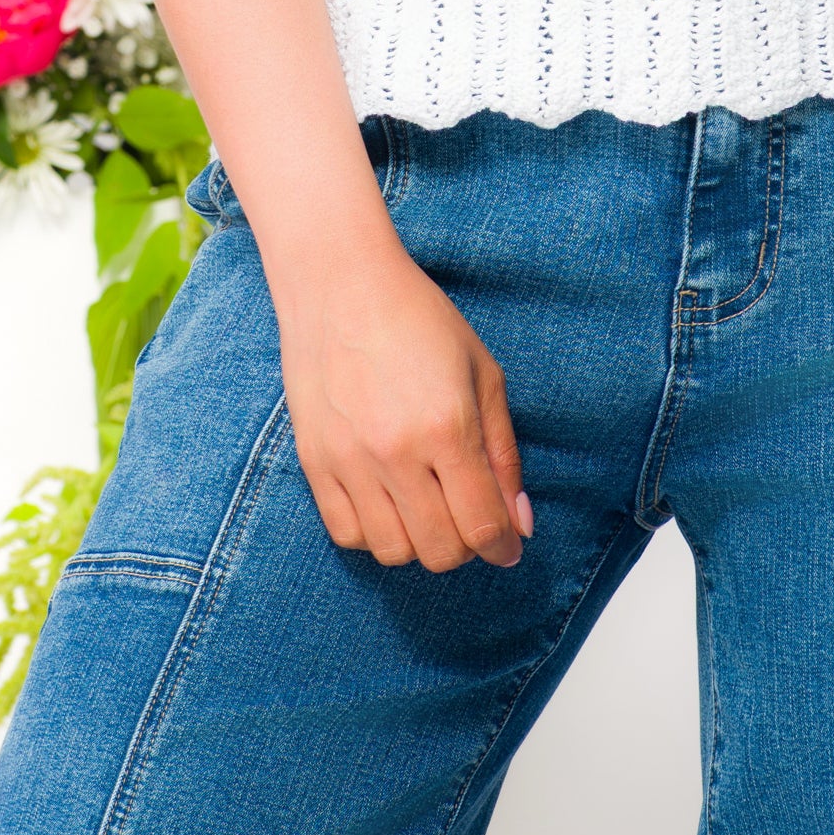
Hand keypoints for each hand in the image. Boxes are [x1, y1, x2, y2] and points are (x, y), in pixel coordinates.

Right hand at [275, 228, 533, 572]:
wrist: (340, 282)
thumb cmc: (419, 318)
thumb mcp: (482, 373)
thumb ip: (503, 453)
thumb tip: (519, 523)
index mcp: (447, 425)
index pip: (482, 524)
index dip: (503, 546)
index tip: (507, 546)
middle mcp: (397, 451)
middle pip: (440, 550)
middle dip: (466, 546)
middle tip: (468, 518)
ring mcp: (349, 460)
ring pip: (393, 551)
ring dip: (420, 542)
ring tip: (427, 507)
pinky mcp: (314, 461)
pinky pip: (348, 534)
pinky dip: (375, 534)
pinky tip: (389, 502)